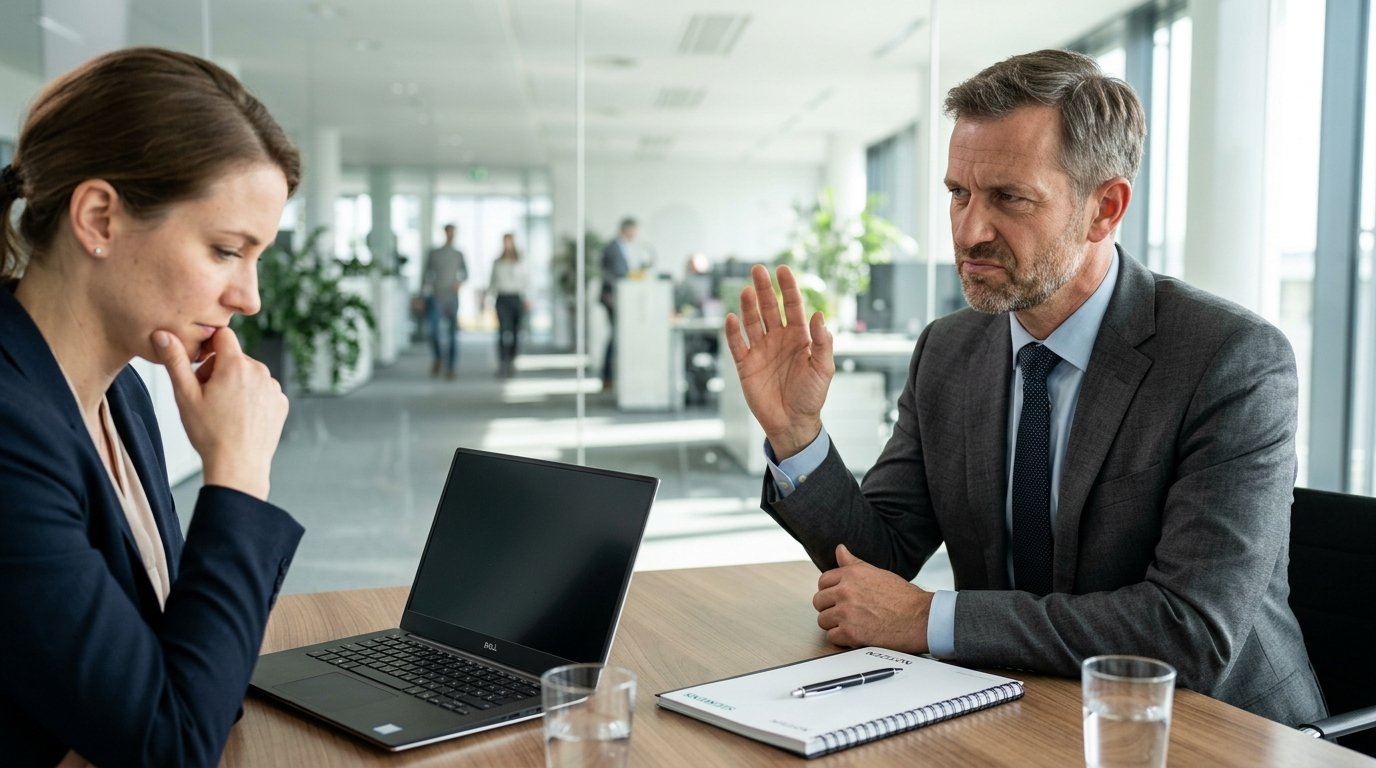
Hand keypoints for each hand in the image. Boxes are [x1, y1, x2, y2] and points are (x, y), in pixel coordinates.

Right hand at [154, 327, 287, 500]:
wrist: (238, 466)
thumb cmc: (209, 433)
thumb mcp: (185, 396)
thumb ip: (175, 361)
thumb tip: (162, 333)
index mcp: (237, 365)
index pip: (223, 336)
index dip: (209, 348)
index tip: (201, 368)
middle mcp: (260, 371)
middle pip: (235, 357)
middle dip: (220, 370)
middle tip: (207, 397)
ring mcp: (273, 387)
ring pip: (249, 374)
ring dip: (236, 384)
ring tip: (224, 410)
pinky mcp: (281, 402)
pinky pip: (263, 390)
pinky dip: (251, 398)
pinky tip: (240, 417)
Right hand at [723, 264, 833, 457]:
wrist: (792, 422)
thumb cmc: (812, 396)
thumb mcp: (824, 368)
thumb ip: (822, 342)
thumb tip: (818, 315)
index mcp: (799, 337)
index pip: (792, 306)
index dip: (788, 288)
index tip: (782, 270)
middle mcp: (778, 339)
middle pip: (770, 308)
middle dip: (764, 289)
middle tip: (757, 270)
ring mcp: (761, 351)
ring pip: (752, 322)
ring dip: (748, 307)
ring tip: (746, 290)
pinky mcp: (746, 365)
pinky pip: (737, 345)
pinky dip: (733, 332)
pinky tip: (732, 318)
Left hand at [814, 544, 931, 652]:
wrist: (920, 618)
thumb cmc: (903, 597)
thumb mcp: (877, 573)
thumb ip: (853, 563)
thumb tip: (839, 550)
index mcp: (851, 574)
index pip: (823, 581)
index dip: (830, 591)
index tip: (838, 598)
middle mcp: (845, 591)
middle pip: (819, 601)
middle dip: (830, 608)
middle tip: (845, 613)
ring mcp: (846, 612)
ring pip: (823, 620)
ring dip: (835, 624)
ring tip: (852, 624)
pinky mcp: (850, 633)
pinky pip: (832, 637)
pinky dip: (842, 639)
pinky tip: (855, 635)